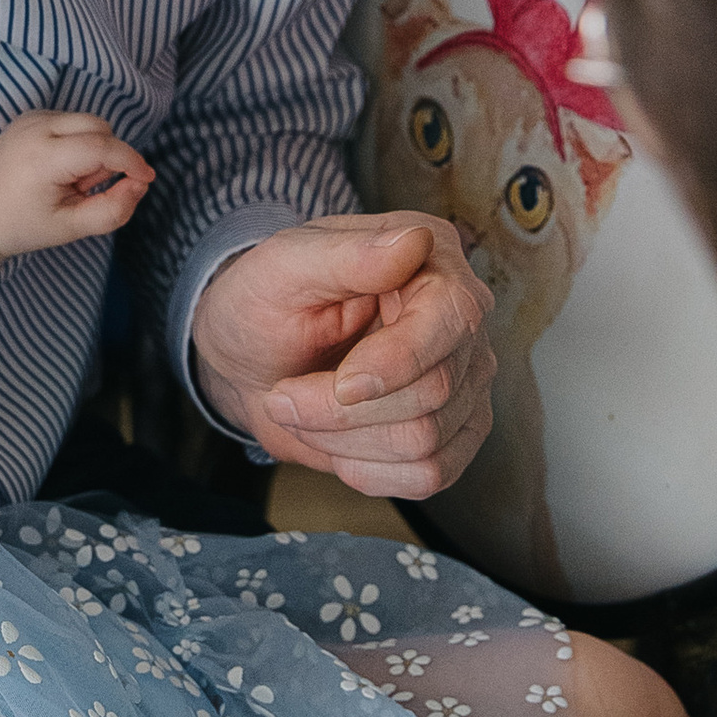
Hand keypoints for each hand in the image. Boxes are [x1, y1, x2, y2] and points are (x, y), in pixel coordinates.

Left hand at [0, 110, 153, 258]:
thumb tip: (140, 184)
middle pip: (99, 127)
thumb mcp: (71, 228)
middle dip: (106, 158)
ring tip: (68, 180)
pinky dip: (78, 143)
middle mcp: (35, 128)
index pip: (101, 147)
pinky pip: (73, 122)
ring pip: (88, 122)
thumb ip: (112, 210)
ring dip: (92, 150)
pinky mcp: (31, 115)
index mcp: (42, 157)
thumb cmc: (23, 225)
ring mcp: (31, 117)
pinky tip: (57, 168)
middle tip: (83, 189)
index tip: (146, 179)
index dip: (131, 161)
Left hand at [193, 215, 493, 496]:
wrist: (252, 362)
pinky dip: (367, 470)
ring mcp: (464, 381)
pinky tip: (337, 442)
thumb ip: (347, 254)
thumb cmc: (264, 304)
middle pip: (433, 393)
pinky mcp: (454, 433)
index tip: (340, 384)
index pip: (454, 318)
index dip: (398, 363)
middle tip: (284, 396)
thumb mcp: (283, 267)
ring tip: (304, 411)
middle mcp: (461, 321)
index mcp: (432, 261)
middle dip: (341, 410)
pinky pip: (430, 474)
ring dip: (343, 442)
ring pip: (427, 443)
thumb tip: (414, 241)